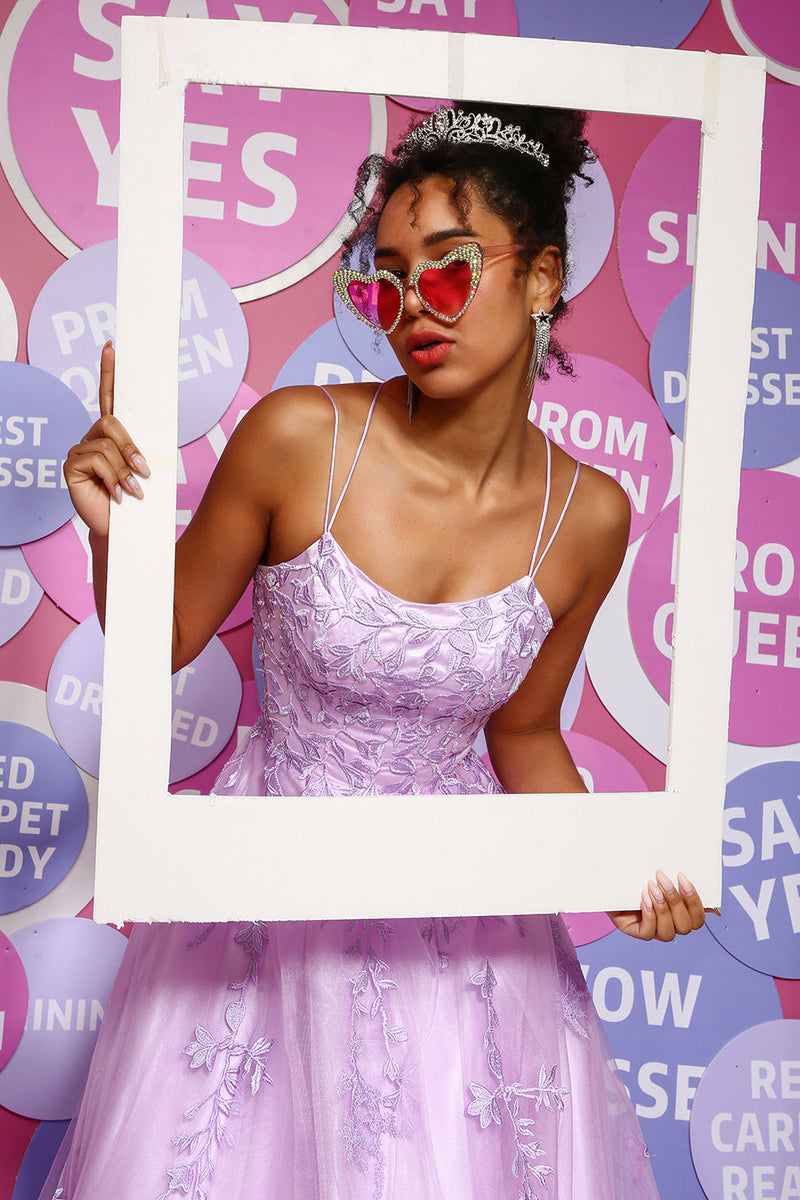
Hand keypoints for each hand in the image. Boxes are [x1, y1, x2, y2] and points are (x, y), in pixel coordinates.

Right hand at [63, 342, 149, 536]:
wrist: (123, 528)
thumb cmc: (136, 498)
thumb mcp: (145, 468)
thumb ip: (143, 448)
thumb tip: (149, 438)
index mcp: (111, 434)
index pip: (109, 397)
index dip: (109, 373)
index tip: (112, 348)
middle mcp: (92, 437)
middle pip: (111, 422)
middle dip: (131, 448)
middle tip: (144, 472)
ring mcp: (80, 450)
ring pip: (106, 444)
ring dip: (125, 469)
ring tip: (132, 490)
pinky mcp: (72, 465)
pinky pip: (96, 460)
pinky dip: (112, 478)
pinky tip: (117, 494)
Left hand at [608, 870, 706, 940]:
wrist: (612, 881)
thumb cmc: (641, 878)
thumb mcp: (663, 880)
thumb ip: (684, 887)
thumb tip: (715, 910)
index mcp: (681, 915)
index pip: (698, 919)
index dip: (695, 901)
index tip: (683, 877)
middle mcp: (670, 926)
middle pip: (686, 926)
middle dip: (676, 901)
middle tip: (663, 878)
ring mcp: (654, 931)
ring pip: (668, 932)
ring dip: (662, 908)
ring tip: (651, 886)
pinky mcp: (637, 932)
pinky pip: (649, 933)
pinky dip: (649, 914)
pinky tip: (643, 897)